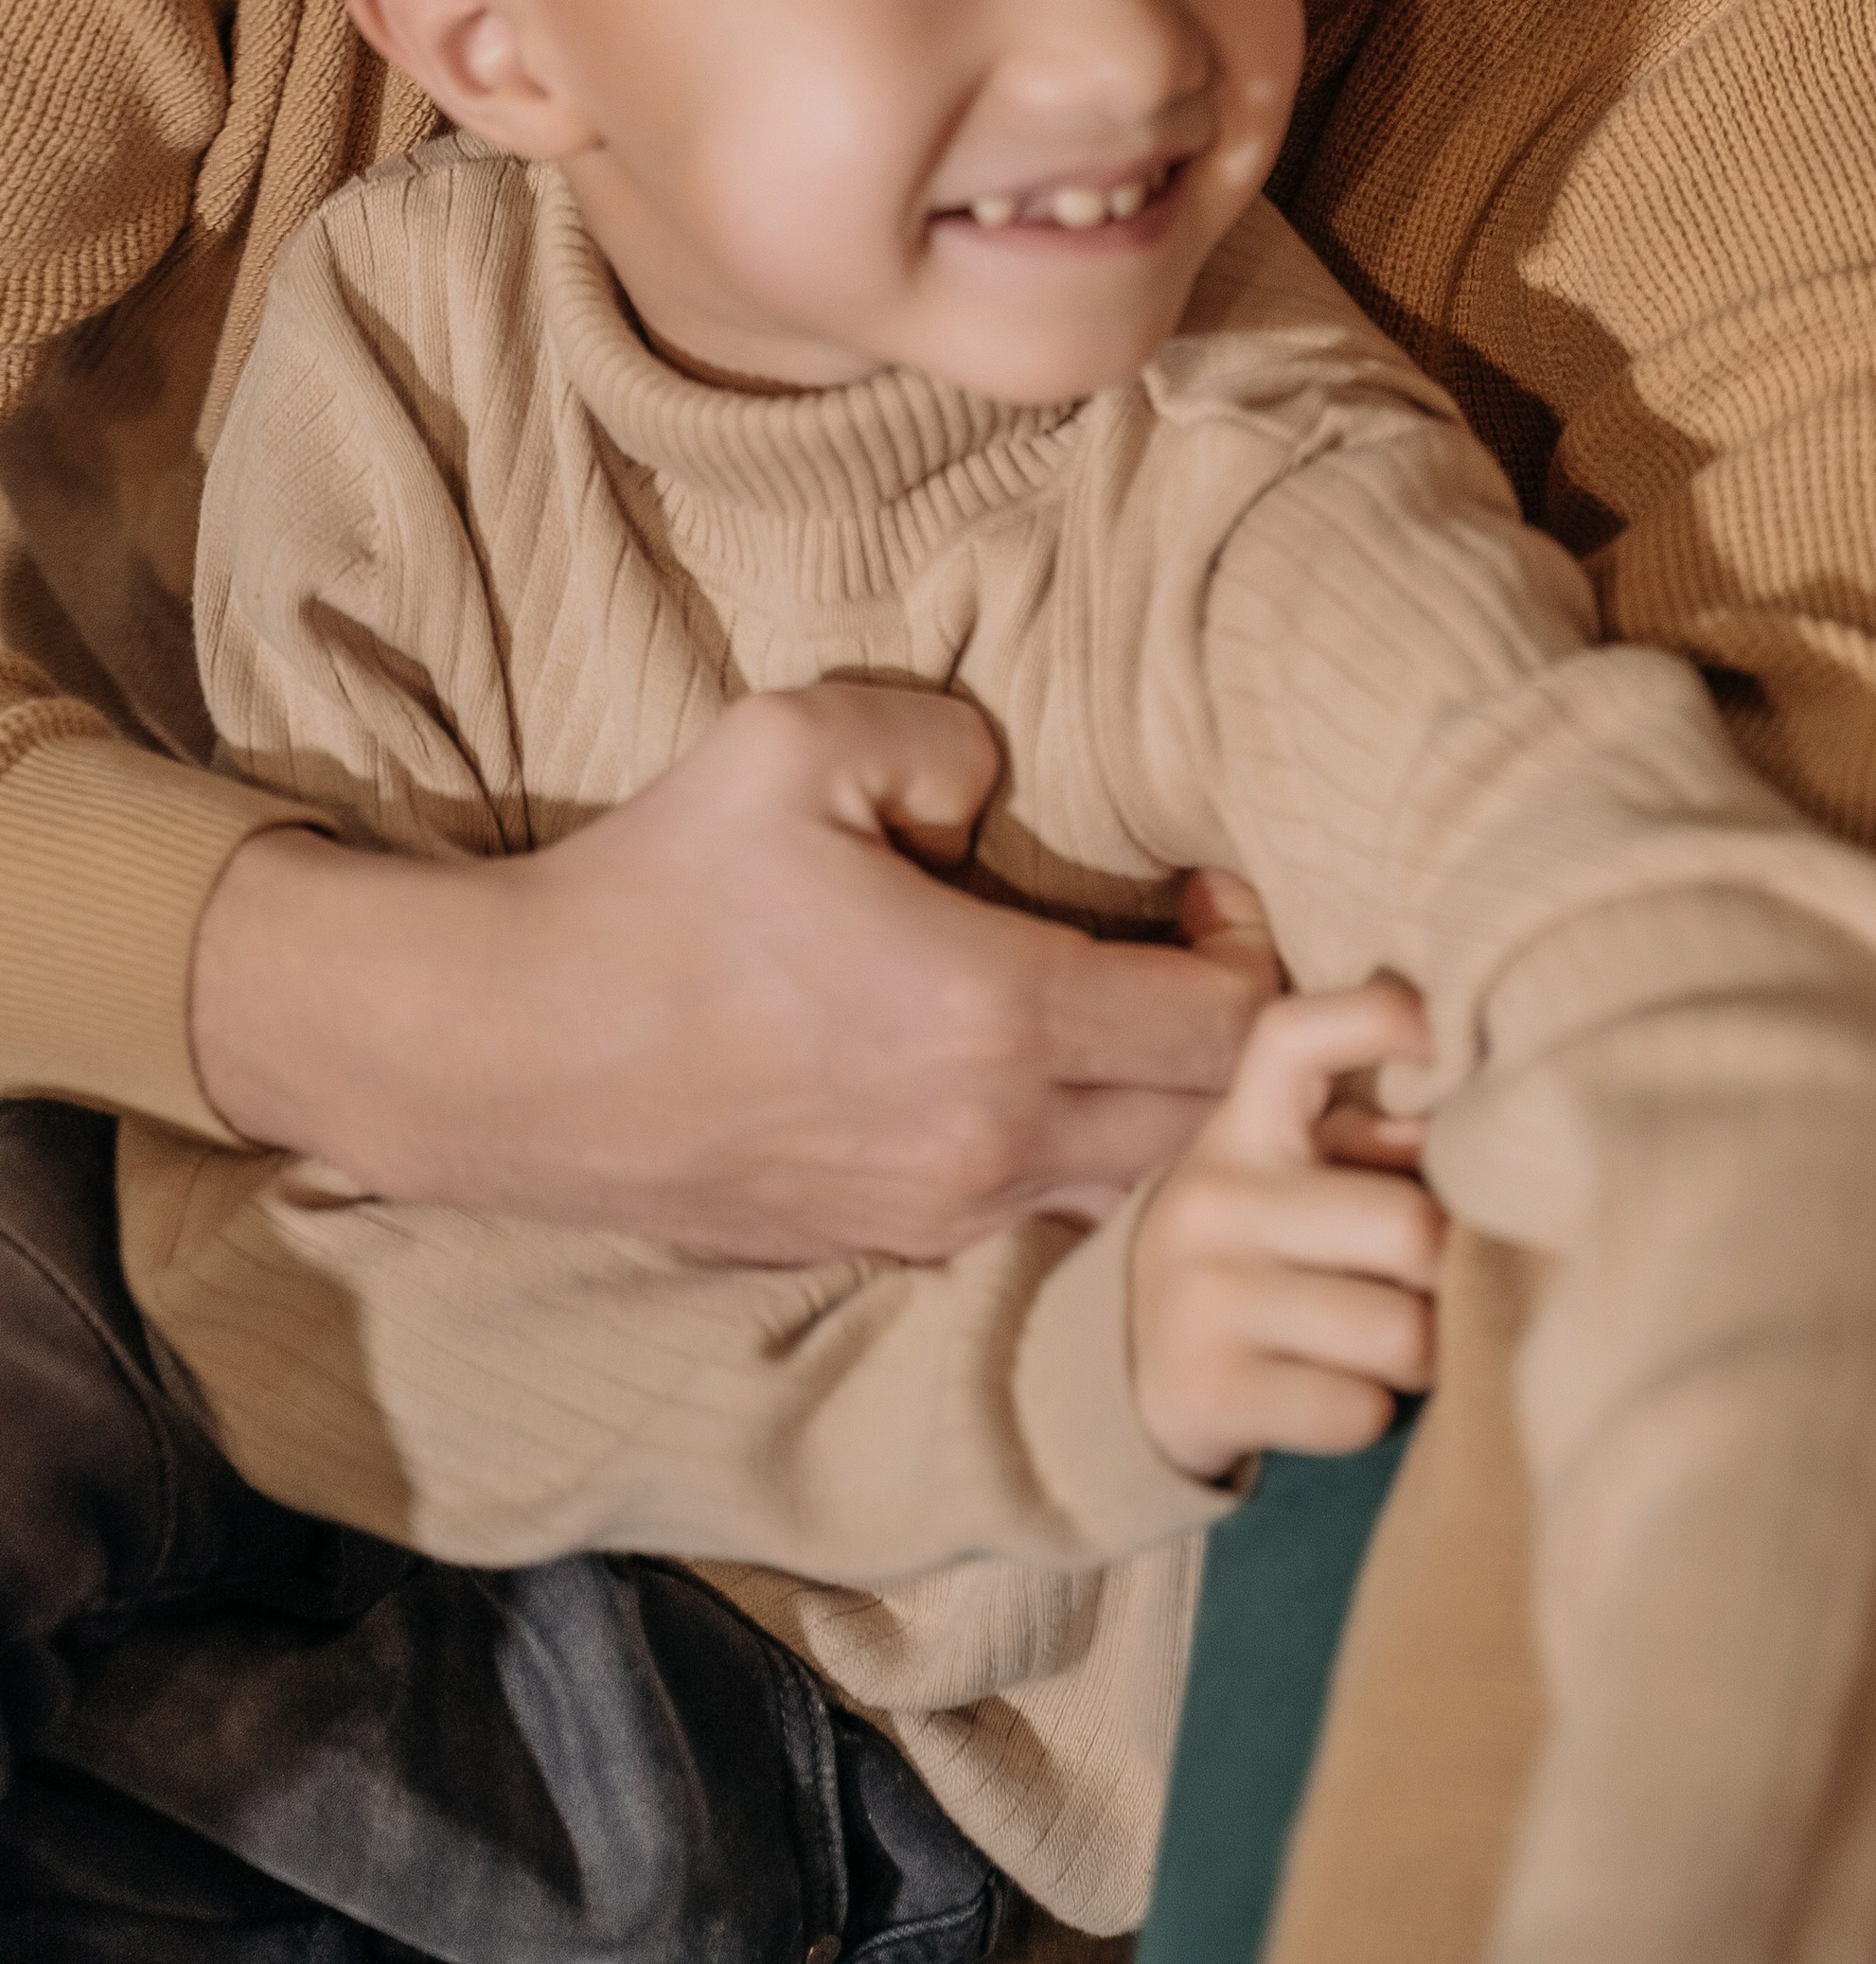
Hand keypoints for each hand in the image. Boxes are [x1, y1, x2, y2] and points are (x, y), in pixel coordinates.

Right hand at [191, 680, 1260, 1262]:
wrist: (509, 1052)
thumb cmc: (655, 889)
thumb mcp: (797, 741)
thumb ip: (942, 736)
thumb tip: (999, 782)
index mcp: (999, 1018)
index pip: (1228, 1032)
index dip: (1258, 960)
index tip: (1210, 894)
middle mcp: (990, 1141)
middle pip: (1204, 1132)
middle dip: (1236, 1057)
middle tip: (1197, 963)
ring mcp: (935, 1215)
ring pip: (1126, 1190)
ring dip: (1158, 1120)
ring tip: (1127, 1028)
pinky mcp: (878, 1247)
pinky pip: (1032, 1220)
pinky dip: (1071, 1162)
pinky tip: (1024, 1083)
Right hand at [1131, 978, 1441, 1484]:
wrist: (1139, 1379)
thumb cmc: (1262, 1261)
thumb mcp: (1293, 1185)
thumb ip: (1367, 1148)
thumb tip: (1440, 1137)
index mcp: (1243, 1129)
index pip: (1295, 1037)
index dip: (1379, 1020)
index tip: (1444, 1044)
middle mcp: (1211, 1198)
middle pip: (1408, 1227)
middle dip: (1450, 1277)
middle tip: (1435, 1293)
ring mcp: (1199, 1297)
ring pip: (1401, 1333)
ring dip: (1424, 1358)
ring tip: (1395, 1350)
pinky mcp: (1204, 1393)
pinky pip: (1359, 1412)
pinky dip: (1372, 1416)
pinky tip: (1339, 1397)